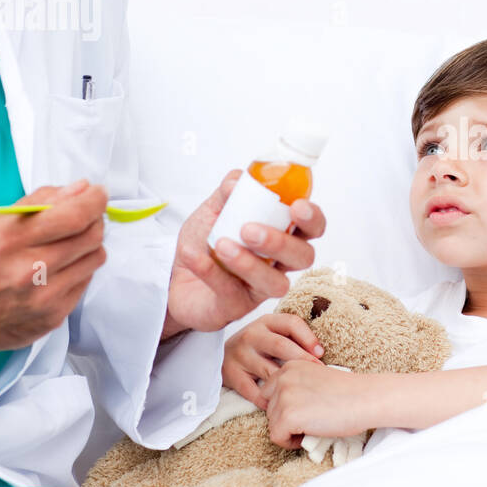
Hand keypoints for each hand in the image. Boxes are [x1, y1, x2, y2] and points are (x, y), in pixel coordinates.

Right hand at [0, 179, 107, 379]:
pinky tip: (56, 271)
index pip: (76, 215)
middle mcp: (31, 270)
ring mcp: (44, 298)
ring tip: (66, 245)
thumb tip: (81, 189)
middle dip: (94, 220)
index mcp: (12, 239)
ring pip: (95, 259)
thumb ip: (40, 202)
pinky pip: (84, 284)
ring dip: (88, 246)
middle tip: (84, 217)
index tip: (97, 194)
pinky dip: (77, 271)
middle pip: (92, 236)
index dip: (95, 200)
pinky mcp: (52, 317)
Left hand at [162, 169, 326, 338]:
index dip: (312, 219)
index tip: (297, 206)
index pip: (312, 227)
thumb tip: (239, 180)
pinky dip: (211, 272)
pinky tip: (193, 256)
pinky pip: (231, 292)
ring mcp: (260, 287)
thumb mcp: (214, 209)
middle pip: (303, 257)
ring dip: (249, 263)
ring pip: (275, 283)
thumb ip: (229, 192)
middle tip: (249, 230)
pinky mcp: (236, 306)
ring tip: (221, 245)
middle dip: (280, 243)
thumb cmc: (205, 241)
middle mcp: (279, 263)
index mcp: (282, 234)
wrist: (174, 274)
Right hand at [222, 312, 323, 408]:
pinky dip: (268, 399)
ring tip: (304, 391)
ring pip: (268, 370)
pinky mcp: (231, 374)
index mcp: (266, 322)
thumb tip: (320, 353)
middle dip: (303, 360)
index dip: (308, 338)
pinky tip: (280, 402)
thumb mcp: (274, 333)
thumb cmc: (260, 345)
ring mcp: (240, 355)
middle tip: (318, 373)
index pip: (291, 323)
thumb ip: (293, 337)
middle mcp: (251, 335)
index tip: (321, 353)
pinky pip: (253, 391)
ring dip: (287, 382)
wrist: (223, 355)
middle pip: (281, 346)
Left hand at [262, 360, 379, 449]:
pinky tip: (312, 433)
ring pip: (272, 424)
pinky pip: (277, 437)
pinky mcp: (288, 416)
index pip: (270, 393)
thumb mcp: (316, 378)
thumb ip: (296, 386)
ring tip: (315, 426)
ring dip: (290, 431)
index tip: (307, 409)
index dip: (287, 406)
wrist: (367, 398)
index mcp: (289, 366)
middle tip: (312, 419)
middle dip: (286, 419)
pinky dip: (292, 442)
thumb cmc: (349, 392)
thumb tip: (281, 408)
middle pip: (269, 409)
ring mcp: (283, 397)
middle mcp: (282, 378)